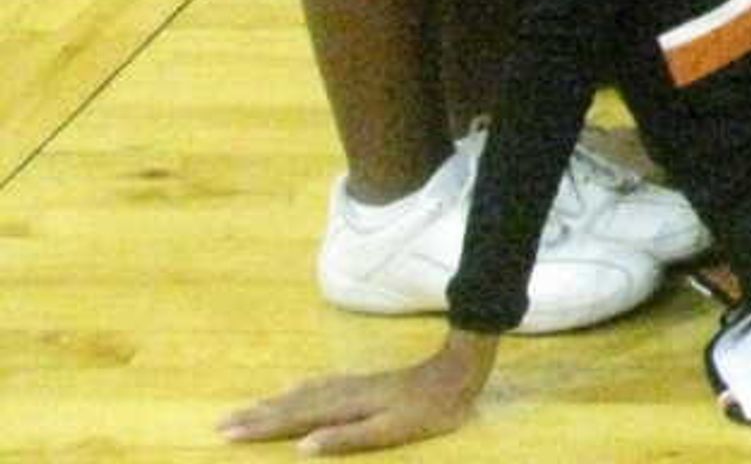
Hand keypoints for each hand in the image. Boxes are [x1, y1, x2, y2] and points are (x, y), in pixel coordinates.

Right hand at [221, 330, 493, 449]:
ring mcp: (352, 385)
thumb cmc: (427, 412)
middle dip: (256, 415)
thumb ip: (346, 439)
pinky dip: (299, 389)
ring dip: (272, 402)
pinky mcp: (363, 382)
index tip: (226, 433)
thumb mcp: (389, 431)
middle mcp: (342, 393)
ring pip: (303, 394)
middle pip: (291, 405)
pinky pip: (320, 385)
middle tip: (221, 422)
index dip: (260, 427)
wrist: (457, 373)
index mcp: (343, 408)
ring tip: (247, 408)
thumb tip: (301, 448)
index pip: (292, 419)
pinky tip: (293, 388)